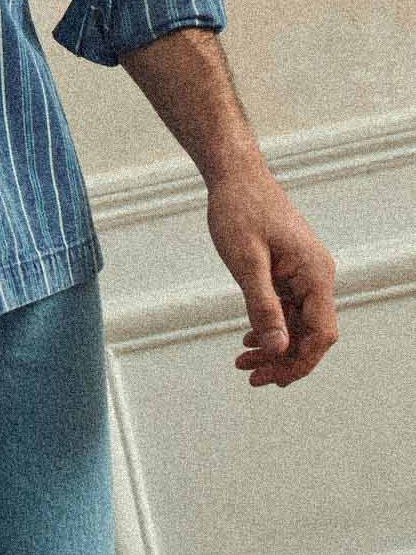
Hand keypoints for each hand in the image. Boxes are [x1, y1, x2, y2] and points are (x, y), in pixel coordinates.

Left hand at [205, 163, 337, 386]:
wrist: (235, 175)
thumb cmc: (240, 209)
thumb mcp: (245, 261)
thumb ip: (262, 306)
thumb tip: (278, 350)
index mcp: (315, 274)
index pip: (320, 334)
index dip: (299, 362)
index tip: (271, 379)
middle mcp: (316, 276)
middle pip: (309, 333)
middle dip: (283, 359)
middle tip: (251, 377)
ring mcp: (304, 273)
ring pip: (296, 323)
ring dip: (273, 346)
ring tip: (243, 363)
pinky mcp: (289, 270)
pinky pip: (287, 308)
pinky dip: (270, 326)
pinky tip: (249, 339)